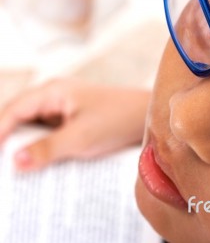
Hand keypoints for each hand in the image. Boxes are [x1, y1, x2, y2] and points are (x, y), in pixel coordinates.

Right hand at [0, 79, 150, 171]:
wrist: (147, 115)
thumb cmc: (117, 119)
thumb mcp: (81, 137)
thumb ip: (47, 149)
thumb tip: (16, 162)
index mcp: (52, 91)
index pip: (12, 110)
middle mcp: (55, 95)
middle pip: (21, 117)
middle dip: (10, 140)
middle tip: (6, 165)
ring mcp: (65, 106)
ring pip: (36, 126)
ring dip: (28, 144)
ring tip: (19, 166)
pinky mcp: (74, 118)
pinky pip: (51, 132)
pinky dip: (44, 145)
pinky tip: (42, 161)